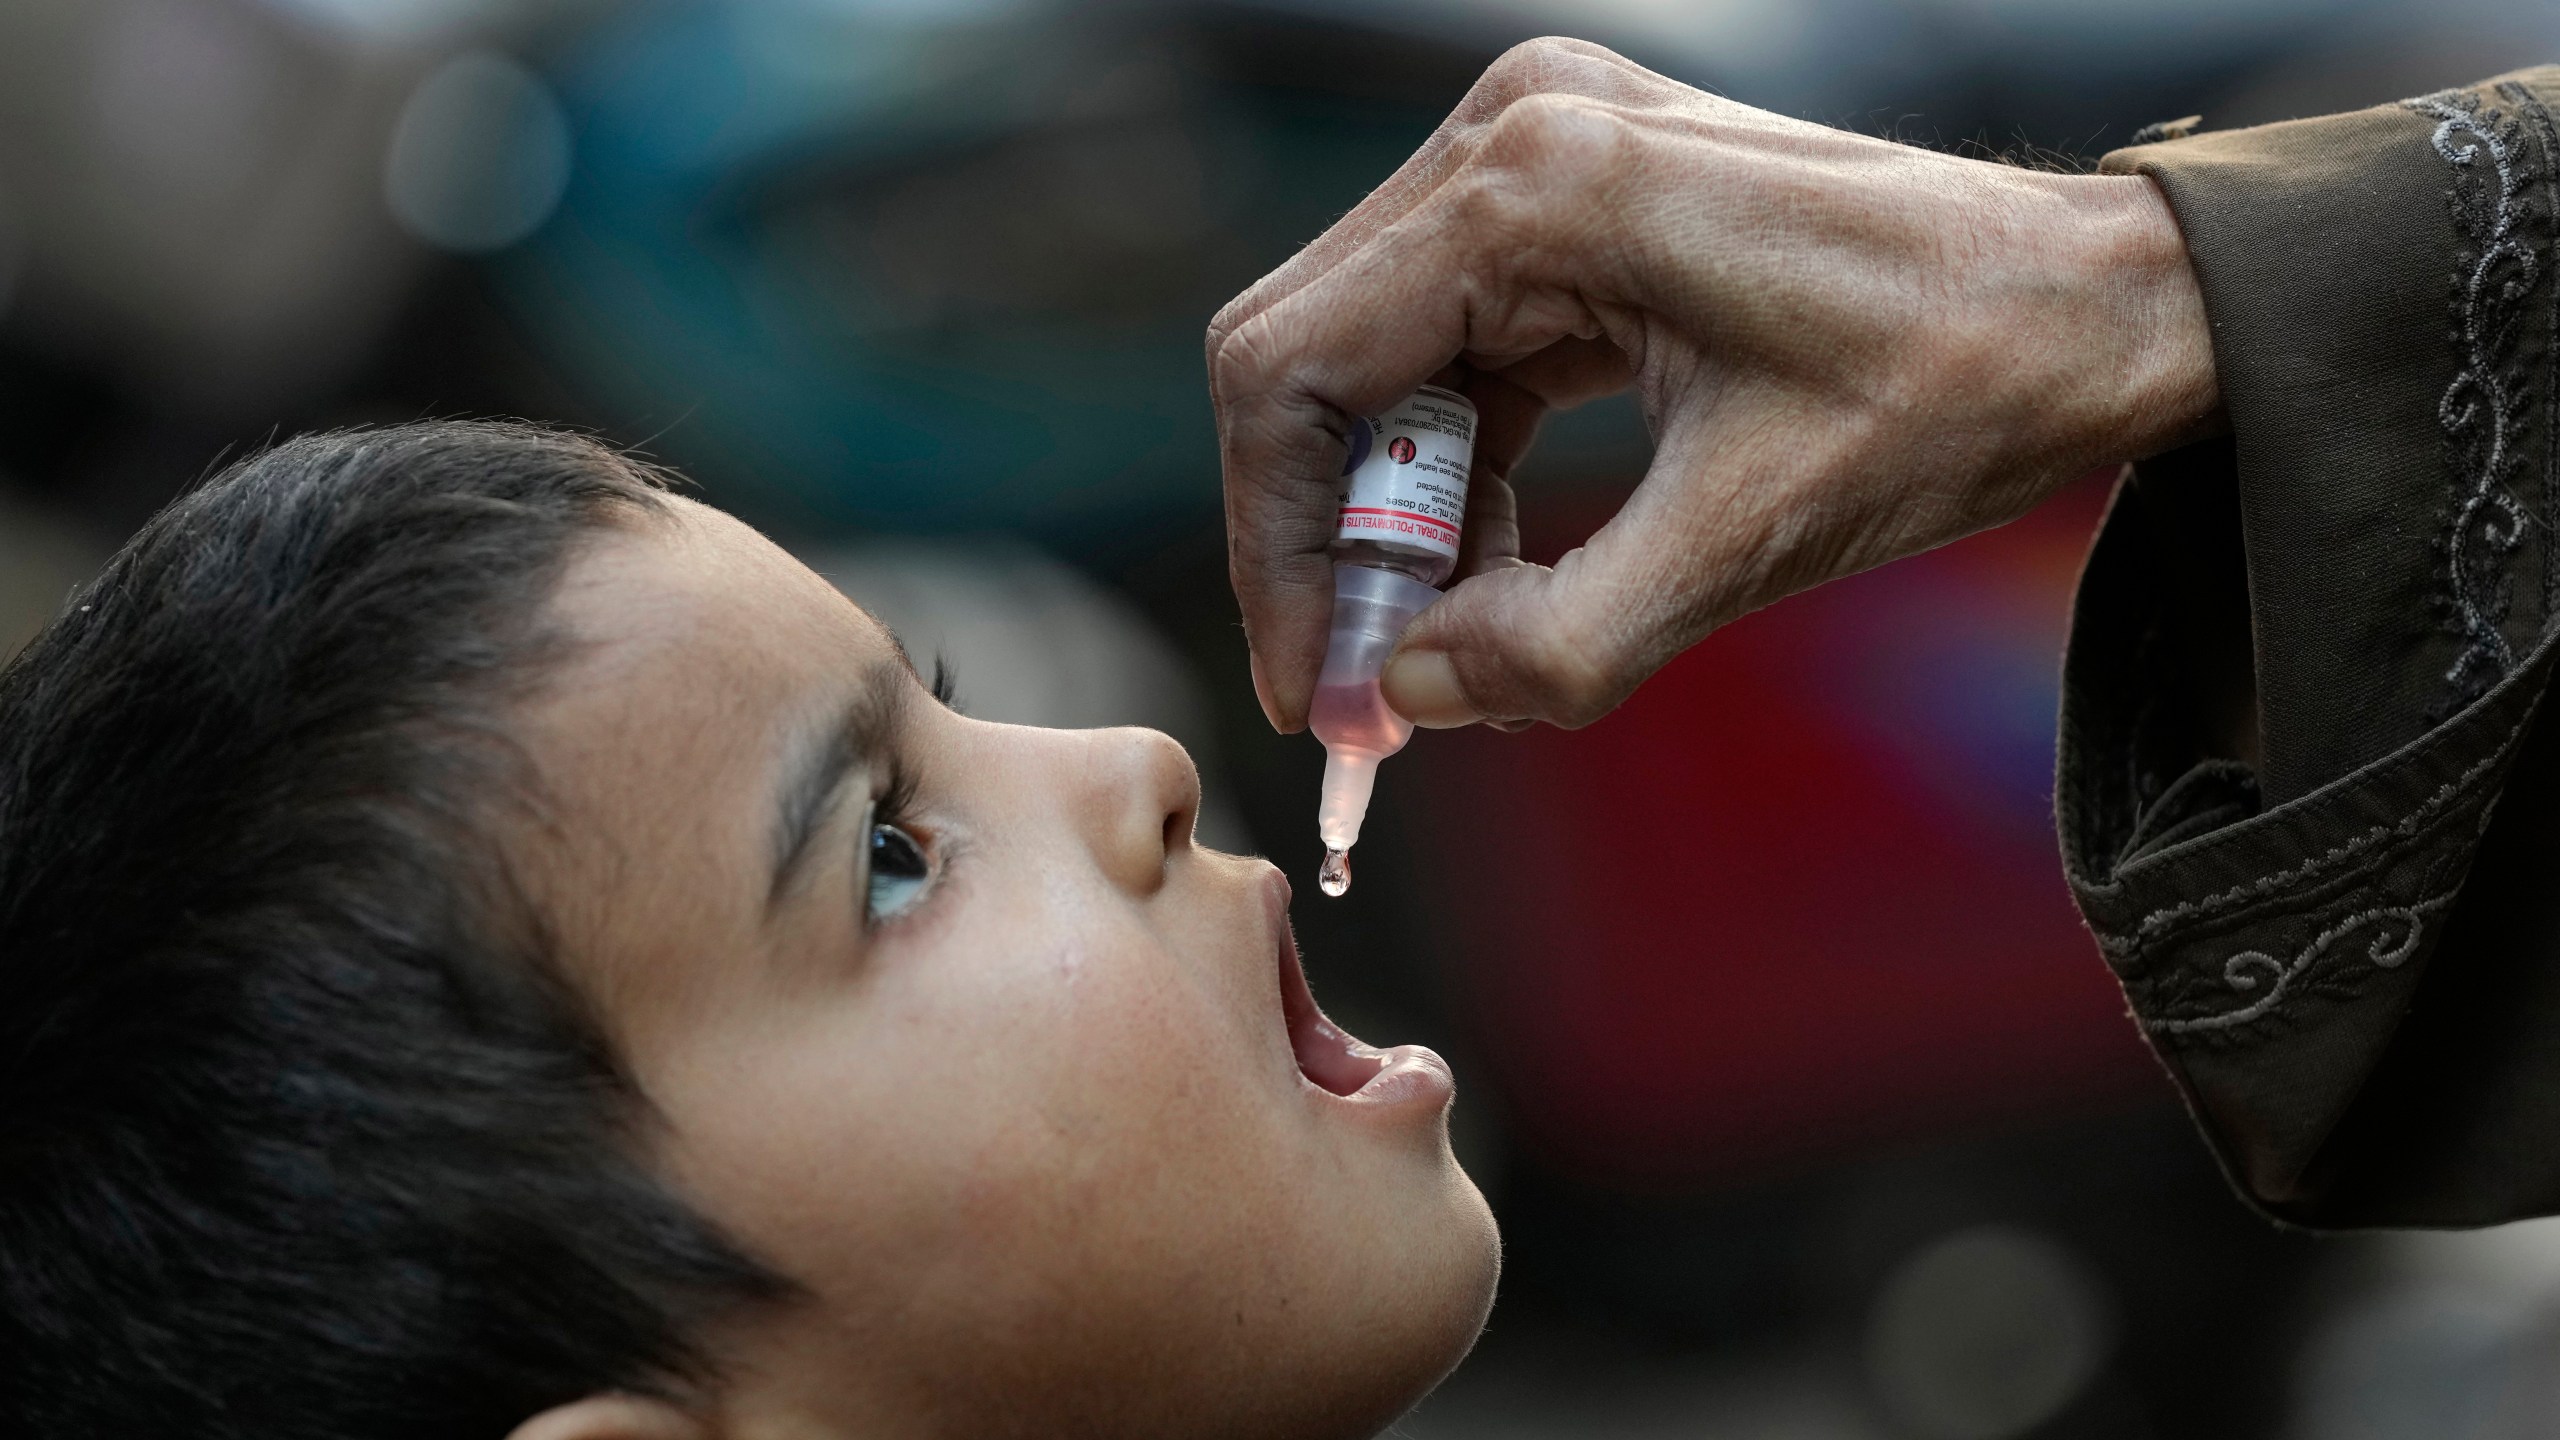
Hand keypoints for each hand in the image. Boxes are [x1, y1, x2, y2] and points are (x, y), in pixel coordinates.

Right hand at [1209, 37, 2218, 732]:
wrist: (2098, 304)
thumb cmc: (1956, 386)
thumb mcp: (1748, 540)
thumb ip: (1556, 641)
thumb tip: (1409, 699)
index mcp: (1540, 184)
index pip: (1294, 371)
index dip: (1280, 553)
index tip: (1320, 691)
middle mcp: (1514, 131)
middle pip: (1313, 358)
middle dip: (1331, 543)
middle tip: (1377, 687)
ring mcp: (1540, 148)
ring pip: (1371, 359)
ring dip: (1394, 515)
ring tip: (1453, 641)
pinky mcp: (1572, 190)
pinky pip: (1448, 342)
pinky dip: (1454, 467)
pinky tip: (1500, 561)